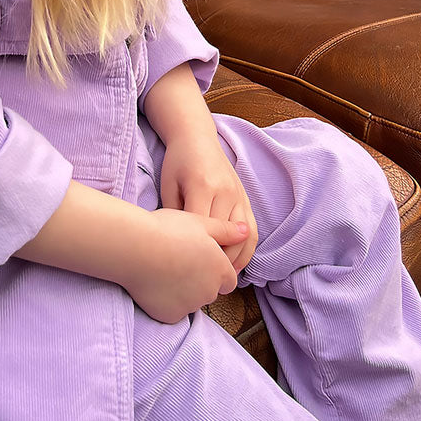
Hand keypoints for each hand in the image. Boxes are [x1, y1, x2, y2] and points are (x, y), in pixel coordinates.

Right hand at [122, 208, 245, 323]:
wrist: (135, 248)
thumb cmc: (168, 230)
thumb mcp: (200, 222)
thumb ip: (226, 230)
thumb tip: (245, 231)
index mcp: (220, 270)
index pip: (228, 279)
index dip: (215, 269)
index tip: (199, 257)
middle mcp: (209, 292)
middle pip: (210, 291)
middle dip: (200, 280)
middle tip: (179, 260)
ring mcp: (190, 306)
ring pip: (192, 301)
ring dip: (184, 291)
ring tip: (164, 268)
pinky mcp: (170, 316)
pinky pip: (173, 310)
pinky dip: (167, 301)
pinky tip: (154, 283)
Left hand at [159, 129, 258, 275]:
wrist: (196, 137)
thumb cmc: (177, 162)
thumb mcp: (168, 186)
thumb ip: (175, 216)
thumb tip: (180, 248)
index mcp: (203, 186)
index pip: (204, 230)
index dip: (198, 255)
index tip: (188, 274)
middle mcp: (226, 192)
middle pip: (226, 238)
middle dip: (216, 263)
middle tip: (203, 283)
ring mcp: (239, 195)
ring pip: (244, 238)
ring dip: (234, 261)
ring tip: (220, 278)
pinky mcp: (246, 197)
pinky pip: (252, 230)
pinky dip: (246, 251)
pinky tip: (234, 264)